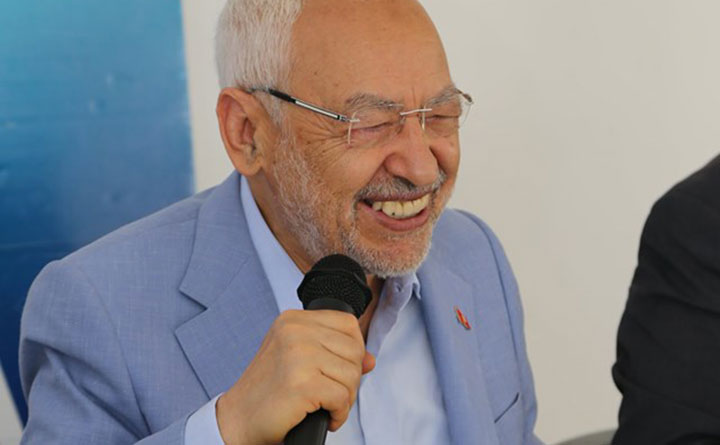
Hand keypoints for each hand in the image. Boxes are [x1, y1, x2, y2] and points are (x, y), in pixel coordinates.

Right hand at [216, 309, 375, 444]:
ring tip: (324, 405)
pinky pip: (342, 397)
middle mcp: (295, 330)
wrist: (237, 420)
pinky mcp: (302, 383)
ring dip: (345, 398)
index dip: (353, 350)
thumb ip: (334, 354)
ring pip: (352, 374)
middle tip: (330, 394)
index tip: (338, 370)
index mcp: (293, 320)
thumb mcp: (300, 361)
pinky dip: (339, 414)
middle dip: (350, 379)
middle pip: (354, 350)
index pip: (347, 323)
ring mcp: (298, 355)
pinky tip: (324, 416)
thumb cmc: (269, 392)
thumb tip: (370, 360)